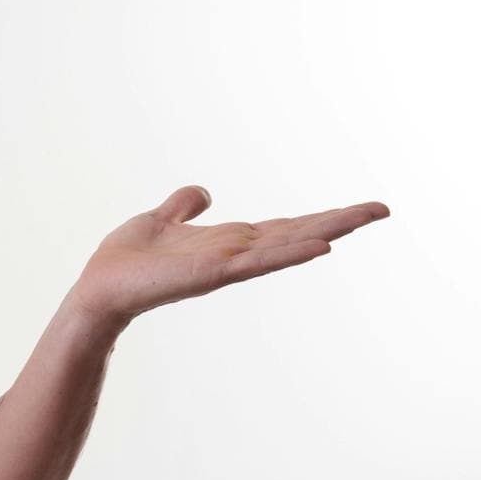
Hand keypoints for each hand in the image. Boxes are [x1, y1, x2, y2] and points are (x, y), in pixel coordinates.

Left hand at [69, 185, 390, 325]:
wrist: (98, 287)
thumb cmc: (126, 261)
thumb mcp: (159, 219)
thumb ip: (182, 207)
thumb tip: (203, 192)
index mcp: (228, 242)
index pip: (284, 226)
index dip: (321, 216)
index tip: (361, 208)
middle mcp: (235, 254)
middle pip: (296, 233)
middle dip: (338, 220)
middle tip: (382, 209)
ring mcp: (227, 265)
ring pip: (285, 245)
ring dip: (324, 231)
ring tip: (363, 218)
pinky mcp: (211, 274)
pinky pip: (257, 262)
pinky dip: (289, 253)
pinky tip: (320, 246)